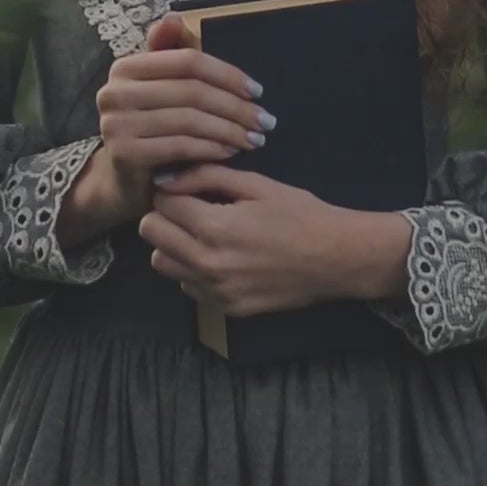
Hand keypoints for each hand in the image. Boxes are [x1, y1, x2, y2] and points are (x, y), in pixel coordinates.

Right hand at [91, 15, 272, 226]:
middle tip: (265, 120)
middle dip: (235, 107)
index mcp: (126, 67)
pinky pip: (180, 146)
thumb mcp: (160, 86)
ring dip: (229, 130)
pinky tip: (230, 152)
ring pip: (189, 120)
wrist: (122, 178)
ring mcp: (116, 124)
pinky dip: (211, 149)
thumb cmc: (150, 124)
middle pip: (191, 91)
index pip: (187, 62)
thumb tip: (174, 17)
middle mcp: (114, 91)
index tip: (257, 91)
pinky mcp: (125, 154)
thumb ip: (168, 51)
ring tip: (254, 138)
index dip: (226, 73)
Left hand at [139, 165, 360, 316]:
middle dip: (165, 215)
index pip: (161, 204)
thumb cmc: (299, 213)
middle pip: (151, 234)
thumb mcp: (256, 184)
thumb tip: (165, 179)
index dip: (171, 190)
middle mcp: (207, 264)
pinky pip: (187, 286)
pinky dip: (193, 269)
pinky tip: (220, 256)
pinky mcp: (227, 308)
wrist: (335, 258)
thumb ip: (207, 177)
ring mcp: (216, 291)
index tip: (189, 187)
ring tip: (201, 232)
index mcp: (214, 227)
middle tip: (190, 207)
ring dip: (173, 244)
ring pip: (162, 264)